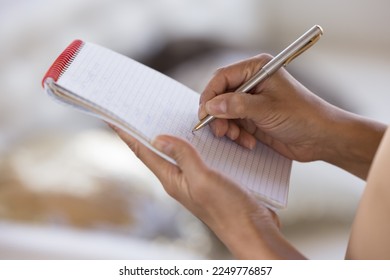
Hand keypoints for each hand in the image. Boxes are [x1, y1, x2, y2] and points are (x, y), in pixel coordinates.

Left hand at [111, 126, 303, 258]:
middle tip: (140, 108)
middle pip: (158, 149)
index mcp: (172, 179)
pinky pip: (199, 154)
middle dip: (147, 129)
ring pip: (180, 150)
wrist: (253, 230)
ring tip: (166, 115)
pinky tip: (202, 132)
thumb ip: (183, 157)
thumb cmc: (228, 210)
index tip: (113, 118)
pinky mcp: (212, 177)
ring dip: (174, 133)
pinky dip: (197, 141)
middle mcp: (181, 178)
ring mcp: (196, 178)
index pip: (143, 151)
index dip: (127, 134)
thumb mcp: (202, 180)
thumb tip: (158, 138)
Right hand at [199, 54, 385, 177]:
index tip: (204, 114)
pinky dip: (237, 136)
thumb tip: (210, 106)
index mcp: (257, 69)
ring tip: (237, 138)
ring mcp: (252, 102)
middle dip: (218, 115)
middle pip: (220, 96)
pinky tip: (249, 143)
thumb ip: (236, 105)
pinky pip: (234, 126)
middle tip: (220, 131)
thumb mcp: (267, 109)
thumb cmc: (301, 116)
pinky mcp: (253, 119)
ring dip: (227, 127)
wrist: (321, 138)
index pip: (222, 78)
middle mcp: (252, 83)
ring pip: (224, 113)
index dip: (210, 95)